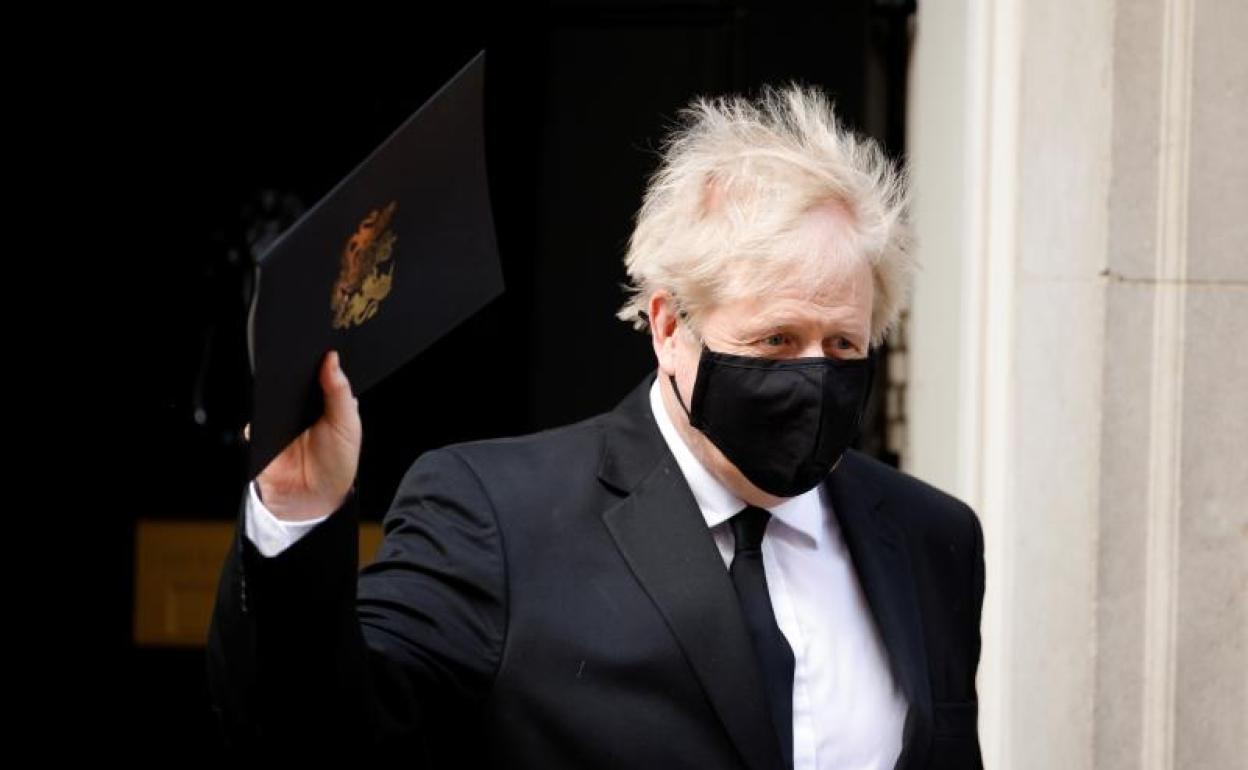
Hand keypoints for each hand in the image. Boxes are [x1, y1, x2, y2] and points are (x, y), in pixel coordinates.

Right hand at [255, 350, 361, 520]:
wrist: (314, 499)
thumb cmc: (336, 461)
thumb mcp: (347, 424)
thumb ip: (339, 392)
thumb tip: (331, 358)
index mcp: (323, 399)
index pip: (317, 370)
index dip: (317, 355)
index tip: (319, 338)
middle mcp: (299, 404)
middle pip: (293, 377)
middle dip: (296, 364)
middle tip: (300, 346)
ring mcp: (277, 417)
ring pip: (273, 391)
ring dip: (278, 381)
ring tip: (287, 367)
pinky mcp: (260, 430)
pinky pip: (258, 413)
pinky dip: (264, 407)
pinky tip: (273, 399)